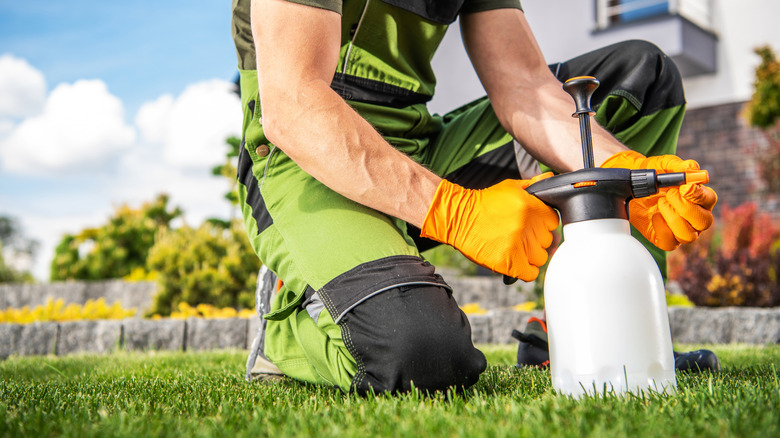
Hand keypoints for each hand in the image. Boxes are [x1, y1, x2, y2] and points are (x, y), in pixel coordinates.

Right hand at [420, 175, 558, 280]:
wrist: (458, 218)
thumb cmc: (484, 202)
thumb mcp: (510, 187)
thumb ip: (533, 184)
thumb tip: (550, 177)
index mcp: (532, 207)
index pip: (553, 222)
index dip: (543, 224)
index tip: (533, 226)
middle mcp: (528, 227)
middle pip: (547, 241)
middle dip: (536, 239)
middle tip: (521, 236)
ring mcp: (519, 246)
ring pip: (540, 258)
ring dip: (531, 255)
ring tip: (516, 249)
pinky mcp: (508, 263)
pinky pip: (530, 274)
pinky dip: (525, 270)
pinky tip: (515, 262)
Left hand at [601, 150, 717, 249]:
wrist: (631, 183)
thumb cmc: (653, 173)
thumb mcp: (664, 165)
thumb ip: (679, 166)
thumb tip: (693, 169)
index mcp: (701, 197)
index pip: (710, 200)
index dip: (699, 195)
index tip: (684, 187)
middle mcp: (695, 216)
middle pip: (704, 222)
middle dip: (686, 208)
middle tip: (669, 194)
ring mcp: (681, 229)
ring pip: (689, 236)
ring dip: (674, 219)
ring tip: (660, 203)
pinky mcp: (665, 238)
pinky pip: (670, 243)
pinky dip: (663, 230)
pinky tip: (655, 216)